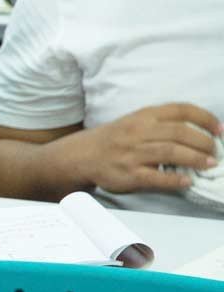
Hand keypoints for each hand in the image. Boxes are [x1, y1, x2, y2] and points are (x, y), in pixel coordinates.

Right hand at [70, 105, 221, 193]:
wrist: (81, 155)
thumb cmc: (114, 139)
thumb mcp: (135, 122)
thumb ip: (162, 124)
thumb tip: (198, 133)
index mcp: (143, 116)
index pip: (180, 110)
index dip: (205, 118)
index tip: (219, 129)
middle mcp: (138, 132)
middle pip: (179, 132)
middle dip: (204, 142)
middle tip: (215, 151)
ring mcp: (133, 154)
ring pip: (171, 152)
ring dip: (196, 158)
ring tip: (210, 164)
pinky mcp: (128, 174)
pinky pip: (156, 177)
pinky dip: (175, 179)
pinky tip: (187, 181)